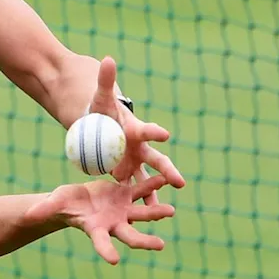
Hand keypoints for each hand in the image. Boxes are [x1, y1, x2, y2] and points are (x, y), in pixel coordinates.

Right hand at [52, 176, 176, 264]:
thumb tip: (27, 216)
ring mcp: (123, 211)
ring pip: (142, 213)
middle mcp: (113, 224)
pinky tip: (163, 180)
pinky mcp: (127, 196)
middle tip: (159, 245)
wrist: (77, 198)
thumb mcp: (54, 204)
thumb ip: (44, 210)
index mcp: (96, 229)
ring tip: (170, 211)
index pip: (101, 244)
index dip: (106, 252)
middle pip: (130, 235)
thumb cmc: (63, 204)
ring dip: (156, 213)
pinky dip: (152, 186)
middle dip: (144, 241)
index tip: (113, 261)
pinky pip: (141, 191)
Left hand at [87, 56, 185, 205]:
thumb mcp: (99, 97)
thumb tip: (108, 58)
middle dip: (167, 170)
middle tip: (180, 181)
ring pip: (148, 180)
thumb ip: (104, 79)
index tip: (165, 134)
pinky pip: (134, 190)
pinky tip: (145, 219)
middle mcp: (138, 148)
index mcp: (133, 129)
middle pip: (155, 160)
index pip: (145, 130)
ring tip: (166, 211)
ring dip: (156, 193)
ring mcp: (133, 162)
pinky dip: (140, 202)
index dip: (154, 131)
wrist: (99, 123)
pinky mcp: (125, 174)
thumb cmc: (101, 109)